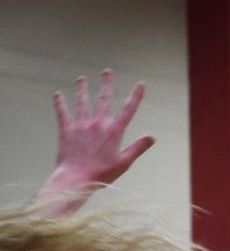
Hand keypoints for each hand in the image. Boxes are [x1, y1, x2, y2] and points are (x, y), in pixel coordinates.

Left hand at [50, 70, 153, 189]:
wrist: (77, 178)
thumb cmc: (102, 174)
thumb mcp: (124, 163)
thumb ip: (137, 148)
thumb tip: (152, 137)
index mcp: (113, 132)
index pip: (128, 110)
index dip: (136, 96)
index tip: (141, 84)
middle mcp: (98, 123)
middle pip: (104, 99)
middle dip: (107, 84)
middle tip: (107, 72)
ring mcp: (81, 125)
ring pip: (82, 101)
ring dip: (82, 89)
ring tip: (82, 79)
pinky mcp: (67, 129)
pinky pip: (62, 112)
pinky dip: (60, 103)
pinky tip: (58, 94)